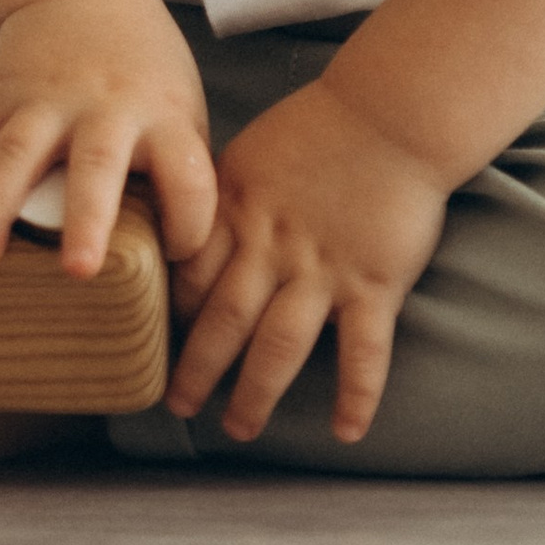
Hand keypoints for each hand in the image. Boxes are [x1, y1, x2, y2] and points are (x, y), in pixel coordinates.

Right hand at [0, 0, 216, 278]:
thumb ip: (179, 174)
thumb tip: (181, 267)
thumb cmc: (143, 71)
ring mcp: (43, 98)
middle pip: (96, 162)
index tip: (176, 257)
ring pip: (14, 154)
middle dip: (87, 218)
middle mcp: (102, 106)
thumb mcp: (182, 109)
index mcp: (160, 114)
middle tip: (78, 271)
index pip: (188, 175)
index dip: (189, 224)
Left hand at [165, 73, 449, 444]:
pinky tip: (349, 432)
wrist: (390, 112)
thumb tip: (180, 229)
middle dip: (197, 368)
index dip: (170, 315)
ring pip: (280, 345)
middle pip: (224, 320)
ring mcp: (323, 268)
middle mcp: (272, 246)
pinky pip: (365, 349)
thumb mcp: (246, 153)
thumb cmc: (318, 128)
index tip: (154, 344)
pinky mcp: (375, 282)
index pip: (190, 275)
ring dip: (256, 392)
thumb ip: (218, 199)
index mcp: (236, 211)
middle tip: (176, 407)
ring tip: (238, 428)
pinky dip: (357, 393)